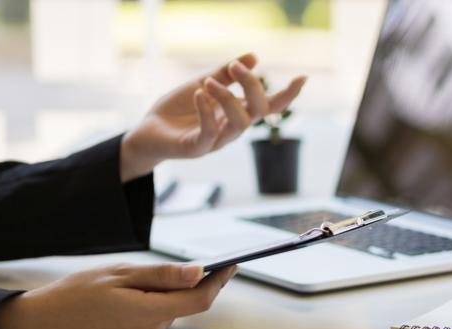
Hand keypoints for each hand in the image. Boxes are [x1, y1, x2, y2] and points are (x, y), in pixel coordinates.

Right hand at [0, 262, 237, 328]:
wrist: (45, 324)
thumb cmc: (77, 294)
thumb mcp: (121, 274)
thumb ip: (164, 275)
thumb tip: (199, 272)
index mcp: (148, 313)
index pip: (199, 299)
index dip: (218, 281)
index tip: (230, 264)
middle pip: (182, 306)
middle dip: (173, 287)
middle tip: (143, 275)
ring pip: (167, 315)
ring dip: (157, 300)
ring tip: (122, 294)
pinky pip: (154, 327)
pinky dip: (147, 313)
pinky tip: (120, 309)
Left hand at [120, 52, 306, 181]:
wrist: (148, 132)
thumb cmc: (177, 110)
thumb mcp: (202, 84)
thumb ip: (225, 73)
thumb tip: (253, 57)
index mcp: (237, 113)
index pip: (269, 106)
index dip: (288, 95)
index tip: (303, 77)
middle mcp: (232, 128)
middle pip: (259, 111)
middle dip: (252, 86)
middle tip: (236, 66)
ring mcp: (217, 141)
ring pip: (240, 123)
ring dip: (228, 98)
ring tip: (209, 82)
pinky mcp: (197, 149)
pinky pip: (210, 134)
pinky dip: (207, 112)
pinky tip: (200, 94)